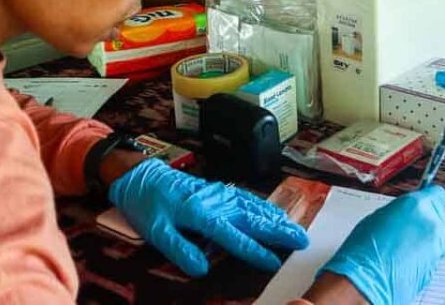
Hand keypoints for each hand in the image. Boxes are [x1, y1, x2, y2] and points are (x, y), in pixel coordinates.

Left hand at [108, 159, 308, 276]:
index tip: (275, 262)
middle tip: (302, 241)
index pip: (235, 237)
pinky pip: (247, 199)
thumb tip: (202, 269)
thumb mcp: (156, 231)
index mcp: (202, 215)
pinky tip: (273, 213)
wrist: (142, 175)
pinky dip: (264, 207)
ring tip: (296, 229)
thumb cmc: (147, 205)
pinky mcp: (219, 190)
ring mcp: (220, 194)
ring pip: (254, 208)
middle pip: (254, 219)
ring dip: (277, 219)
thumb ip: (180, 250)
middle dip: (279, 231)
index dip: (256, 251)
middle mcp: (217, 203)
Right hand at [320, 186, 444, 304]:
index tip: (423, 201)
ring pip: (436, 236)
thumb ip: (401, 211)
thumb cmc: (364, 250)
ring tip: (402, 246)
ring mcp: (436, 247)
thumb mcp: (379, 216)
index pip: (437, 193)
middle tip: (407, 227)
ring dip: (424, 239)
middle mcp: (432, 224)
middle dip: (424, 220)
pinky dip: (423, 255)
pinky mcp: (436, 266)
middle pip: (437, 216)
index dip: (428, 198)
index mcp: (418, 206)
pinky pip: (433, 254)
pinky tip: (404, 259)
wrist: (365, 283)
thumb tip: (408, 212)